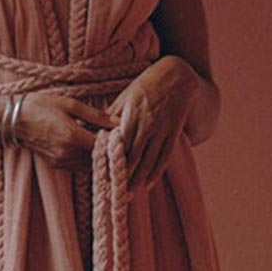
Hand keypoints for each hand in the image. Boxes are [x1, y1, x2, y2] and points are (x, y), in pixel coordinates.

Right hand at [14, 90, 116, 170]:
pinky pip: (78, 165)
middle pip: (97, 157)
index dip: (114, 141)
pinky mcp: (56, 164)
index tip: (120, 133)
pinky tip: (87, 146)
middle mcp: (67, 152)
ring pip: (89, 164)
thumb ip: (96, 115)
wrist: (14, 119)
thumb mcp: (70, 104)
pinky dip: (86, 158)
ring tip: (101, 141)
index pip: (102, 146)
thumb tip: (118, 123)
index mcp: (72, 136)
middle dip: (107, 149)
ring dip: (97, 155)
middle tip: (114, 138)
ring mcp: (60, 161)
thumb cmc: (41, 106)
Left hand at [108, 57, 198, 192]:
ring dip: (138, 179)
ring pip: (148, 160)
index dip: (111, 162)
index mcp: (132, 115)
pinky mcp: (174, 133)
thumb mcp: (127, 95)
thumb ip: (111, 114)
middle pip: (133, 157)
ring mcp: (162, 130)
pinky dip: (156, 172)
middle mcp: (147, 124)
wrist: (179, 75)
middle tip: (113, 194)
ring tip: (128, 195)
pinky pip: (164, 156)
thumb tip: (92, 127)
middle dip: (123, 177)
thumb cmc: (148, 84)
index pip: (119, 145)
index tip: (103, 176)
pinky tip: (148, 184)